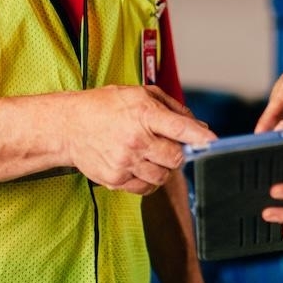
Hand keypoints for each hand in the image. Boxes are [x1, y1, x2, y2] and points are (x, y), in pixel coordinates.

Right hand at [65, 85, 212, 194]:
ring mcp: (125, 162)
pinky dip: (148, 180)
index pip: (180, 128)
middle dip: (178, 154)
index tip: (214, 143)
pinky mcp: (115, 179)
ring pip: (163, 177)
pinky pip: (145, 188)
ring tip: (149, 154)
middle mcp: (135, 139)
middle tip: (167, 146)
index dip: (200, 138)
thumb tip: (200, 128)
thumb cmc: (106, 107)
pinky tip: (138, 166)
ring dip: (162, 168)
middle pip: (176, 159)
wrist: (68, 126)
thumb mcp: (140, 94)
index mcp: (143, 113)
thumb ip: (173, 109)